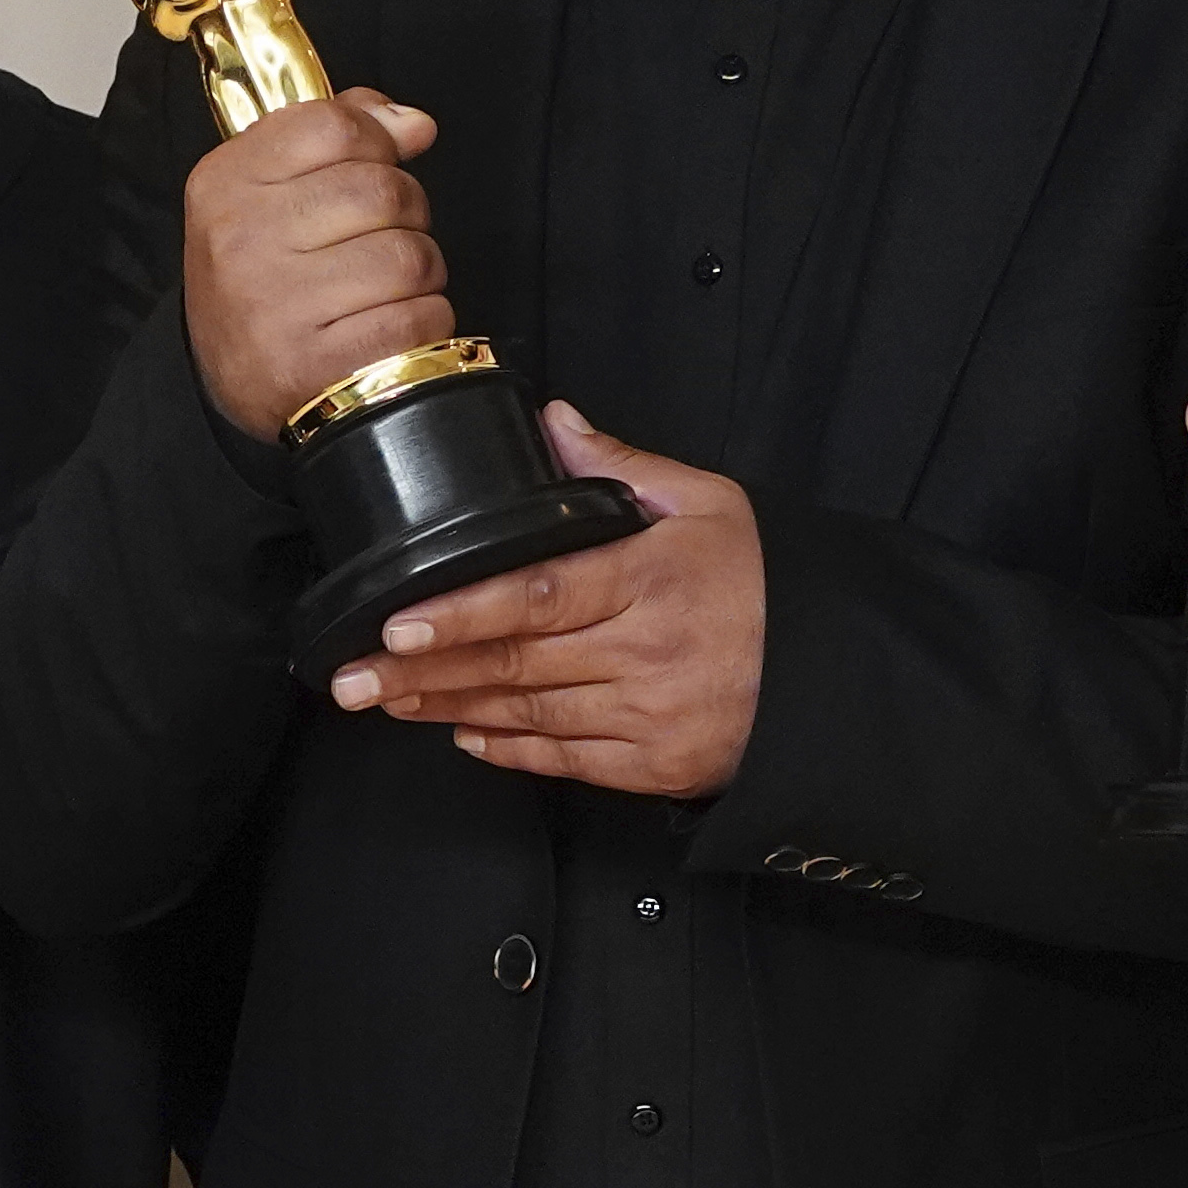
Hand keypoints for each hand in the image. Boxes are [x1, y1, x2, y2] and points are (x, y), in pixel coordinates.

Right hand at [185, 91, 446, 440]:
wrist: (225, 380)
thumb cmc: (261, 274)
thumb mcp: (268, 190)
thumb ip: (335, 135)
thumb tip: (412, 123)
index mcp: (226, 183)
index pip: (334, 126)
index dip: (377, 141)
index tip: (378, 164)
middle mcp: (242, 240)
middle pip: (383, 190)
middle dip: (408, 212)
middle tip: (383, 237)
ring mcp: (276, 306)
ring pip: (410, 257)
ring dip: (420, 274)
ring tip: (384, 288)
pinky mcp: (315, 365)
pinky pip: (417, 318)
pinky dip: (424, 322)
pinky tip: (389, 326)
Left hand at [335, 410, 762, 798]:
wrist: (833, 674)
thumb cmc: (767, 583)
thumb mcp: (708, 503)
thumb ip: (622, 466)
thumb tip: (553, 420)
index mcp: (652, 580)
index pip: (539, 595)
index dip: (463, 612)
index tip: (399, 621)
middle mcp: (645, 654)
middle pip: (516, 663)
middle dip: (424, 671)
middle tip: (354, 676)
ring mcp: (648, 717)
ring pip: (528, 715)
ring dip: (449, 708)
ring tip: (386, 700)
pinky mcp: (654, 766)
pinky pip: (565, 762)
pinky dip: (508, 750)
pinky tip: (461, 733)